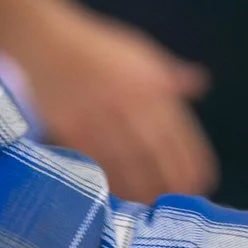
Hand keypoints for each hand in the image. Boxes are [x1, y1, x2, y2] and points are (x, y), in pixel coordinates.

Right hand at [11, 0, 216, 199]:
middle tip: (179, 202)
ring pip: (128, 164)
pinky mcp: (72, 128)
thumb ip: (170, 74)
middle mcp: (130, 102)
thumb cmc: (96, 47)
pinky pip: (96, 162)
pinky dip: (110, 181)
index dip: (192, 161)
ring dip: (143, 189)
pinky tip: (119, 195)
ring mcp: (100, 117)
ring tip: (152, 206)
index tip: (202, 182)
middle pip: (157, 153)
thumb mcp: (139, 51)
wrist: (45, 41)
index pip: (179, 132)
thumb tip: (199, 84)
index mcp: (151, 84)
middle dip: (171, 182)